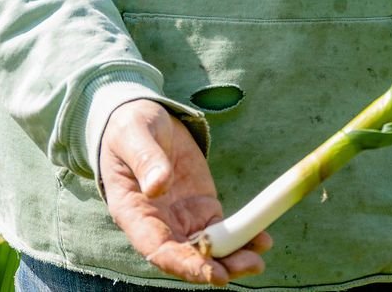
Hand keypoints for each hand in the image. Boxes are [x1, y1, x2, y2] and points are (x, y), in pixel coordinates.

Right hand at [100, 100, 272, 284]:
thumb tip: (158, 186)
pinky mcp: (200, 205)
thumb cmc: (130, 128)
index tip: (211, 271)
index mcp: (134, 212)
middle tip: (249, 264)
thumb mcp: (134, 136)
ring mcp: (181, 216)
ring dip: (233, 255)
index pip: (158, 249)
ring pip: (207, 247)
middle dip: (217, 265)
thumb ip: (145, 160)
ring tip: (259, 256)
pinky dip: (241, 235)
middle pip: (187, 256)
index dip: (184, 264)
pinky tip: (261, 238)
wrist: (141, 118)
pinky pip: (221, 228)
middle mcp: (158, 223)